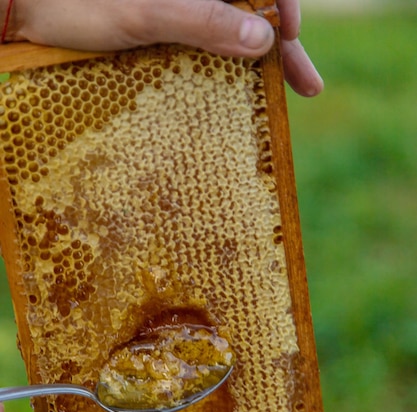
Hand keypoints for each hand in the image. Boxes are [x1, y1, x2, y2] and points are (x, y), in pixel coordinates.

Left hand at [9, 0, 322, 96]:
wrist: (25, 7)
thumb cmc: (77, 1)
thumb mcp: (144, 11)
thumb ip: (203, 18)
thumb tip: (262, 38)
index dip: (281, 4)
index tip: (287, 38)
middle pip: (250, 3)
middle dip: (280, 42)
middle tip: (307, 83)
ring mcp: (180, 2)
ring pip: (233, 22)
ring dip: (260, 56)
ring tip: (290, 90)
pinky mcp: (165, 20)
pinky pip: (207, 35)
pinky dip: (228, 57)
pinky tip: (240, 82)